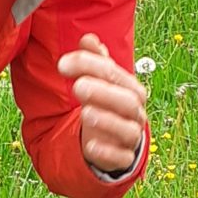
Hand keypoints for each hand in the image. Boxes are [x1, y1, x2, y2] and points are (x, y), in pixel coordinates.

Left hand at [58, 31, 147, 176]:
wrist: (118, 139)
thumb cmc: (108, 103)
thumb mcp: (101, 81)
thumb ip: (95, 60)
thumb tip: (88, 39)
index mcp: (130, 89)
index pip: (114, 73)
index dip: (90, 65)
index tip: (63, 64)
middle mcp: (135, 112)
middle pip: (126, 101)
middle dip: (103, 92)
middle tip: (77, 87)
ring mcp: (130, 136)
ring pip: (127, 130)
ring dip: (107, 121)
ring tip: (85, 113)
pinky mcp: (123, 158)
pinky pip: (120, 157)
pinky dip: (106, 152)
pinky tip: (89, 146)